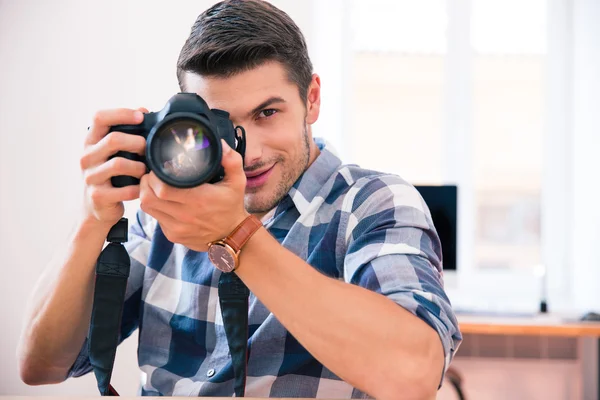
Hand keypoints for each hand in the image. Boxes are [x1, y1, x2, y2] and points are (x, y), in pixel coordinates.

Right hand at [79, 107, 147, 227]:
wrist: (96, 208)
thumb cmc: (110, 175)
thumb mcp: (113, 152)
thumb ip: (126, 132)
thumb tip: (143, 110)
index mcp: (91, 141)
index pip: (99, 117)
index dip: (121, 113)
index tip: (141, 117)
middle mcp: (87, 157)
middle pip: (113, 140)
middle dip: (137, 142)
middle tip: (149, 149)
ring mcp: (90, 177)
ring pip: (119, 164)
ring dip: (139, 167)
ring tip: (145, 171)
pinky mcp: (98, 196)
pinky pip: (125, 189)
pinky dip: (138, 188)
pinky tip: (142, 188)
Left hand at [139, 139, 248, 251]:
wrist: (232, 235)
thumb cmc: (232, 205)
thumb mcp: (238, 181)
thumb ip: (232, 160)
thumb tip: (220, 143)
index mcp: (198, 199)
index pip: (162, 188)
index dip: (154, 176)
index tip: (159, 168)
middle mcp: (185, 215)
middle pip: (148, 197)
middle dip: (146, 183)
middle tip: (153, 175)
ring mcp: (177, 227)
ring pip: (147, 208)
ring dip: (147, 194)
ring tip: (154, 186)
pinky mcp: (173, 235)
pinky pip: (155, 218)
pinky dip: (155, 207)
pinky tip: (164, 201)